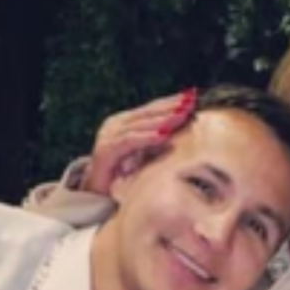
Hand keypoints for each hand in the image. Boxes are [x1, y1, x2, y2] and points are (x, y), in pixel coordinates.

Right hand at [82, 88, 196, 193]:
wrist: (97, 192)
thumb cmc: (124, 174)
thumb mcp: (145, 153)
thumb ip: (158, 140)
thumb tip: (186, 129)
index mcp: (125, 122)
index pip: (151, 108)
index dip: (171, 101)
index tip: (192, 97)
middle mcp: (115, 124)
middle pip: (147, 112)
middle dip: (170, 107)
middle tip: (190, 102)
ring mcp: (109, 136)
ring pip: (140, 124)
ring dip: (163, 120)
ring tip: (181, 116)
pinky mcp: (105, 150)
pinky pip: (129, 141)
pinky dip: (147, 137)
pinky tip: (163, 135)